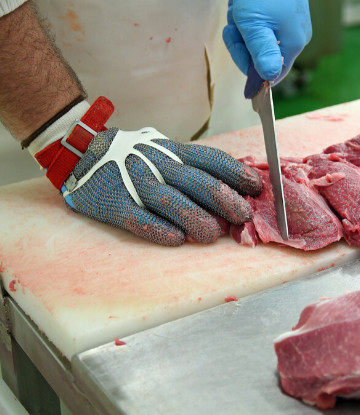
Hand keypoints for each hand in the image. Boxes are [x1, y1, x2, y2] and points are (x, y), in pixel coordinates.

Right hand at [61, 127, 261, 245]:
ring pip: (169, 200)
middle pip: (195, 181)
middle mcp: (157, 165)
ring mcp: (136, 184)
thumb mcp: (165, 152)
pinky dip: (157, 229)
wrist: (84, 152)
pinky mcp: (116, 204)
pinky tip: (175, 240)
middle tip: (242, 216)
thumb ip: (192, 167)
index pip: (210, 160)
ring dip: (194, 217)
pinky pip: (138, 218)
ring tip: (213, 234)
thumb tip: (231, 187)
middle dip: (223, 198)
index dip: (235, 173)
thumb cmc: (135, 156)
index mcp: (173, 152)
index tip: (256, 187)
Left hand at [223, 0, 311, 84]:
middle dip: (242, 46)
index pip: (273, 74)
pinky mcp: (275, 14)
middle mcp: (292, 36)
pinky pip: (254, 28)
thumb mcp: (255, 26)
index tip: (238, 60)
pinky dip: (242, 21)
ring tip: (236, 14)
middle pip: (260, 58)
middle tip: (233, 29)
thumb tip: (269, 77)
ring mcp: (284, 24)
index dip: (254, 74)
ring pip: (254, 43)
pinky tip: (238, 9)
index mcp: (293, 43)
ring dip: (239, 31)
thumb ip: (262, 54)